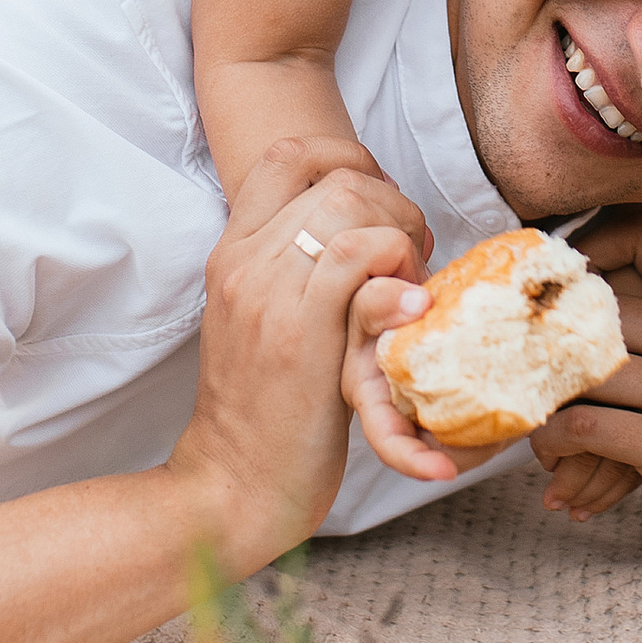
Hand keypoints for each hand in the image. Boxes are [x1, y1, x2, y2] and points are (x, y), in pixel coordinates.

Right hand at [174, 140, 431, 566]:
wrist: (229, 486)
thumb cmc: (260, 412)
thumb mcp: (262, 326)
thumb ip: (294, 276)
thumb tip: (357, 236)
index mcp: (231, 255)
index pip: (287, 156)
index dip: (349, 158)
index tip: (383, 199)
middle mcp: (244, 264)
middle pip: (334, 178)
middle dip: (394, 204)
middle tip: (411, 258)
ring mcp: (268, 295)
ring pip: (349, 206)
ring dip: (401, 234)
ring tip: (411, 282)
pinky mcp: (301, 335)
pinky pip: (357, 258)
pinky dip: (396, 269)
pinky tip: (409, 305)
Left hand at [527, 211, 641, 554]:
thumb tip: (574, 286)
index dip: (591, 248)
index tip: (558, 285)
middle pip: (598, 313)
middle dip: (549, 340)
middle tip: (519, 365)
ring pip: (583, 371)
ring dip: (544, 399)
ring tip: (530, 416)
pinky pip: (584, 427)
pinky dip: (552, 440)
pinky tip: (550, 450)